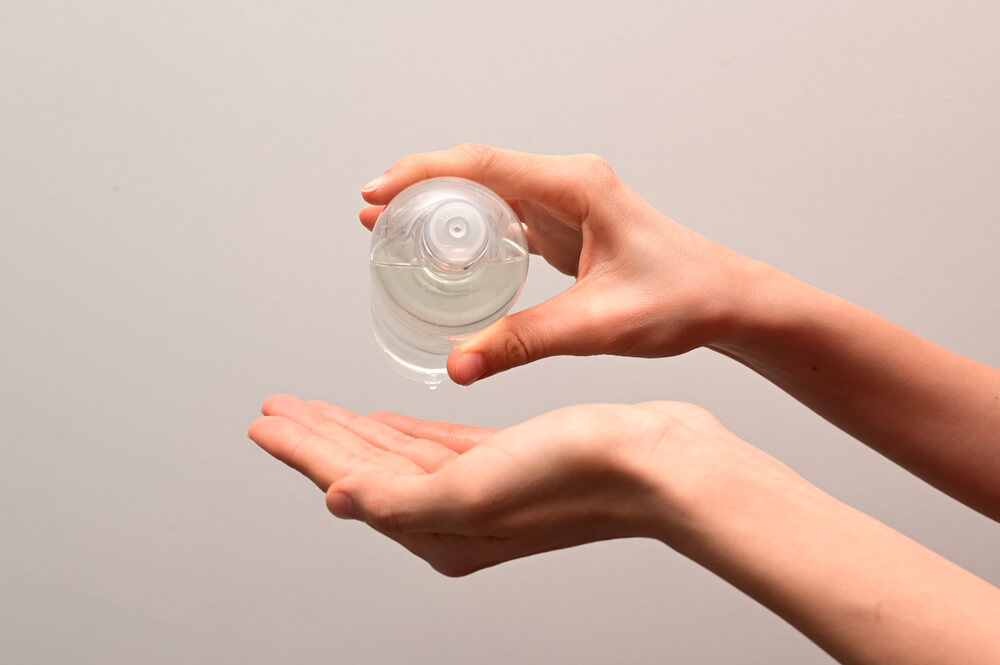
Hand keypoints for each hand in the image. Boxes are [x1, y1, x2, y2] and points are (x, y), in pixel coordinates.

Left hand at [247, 394, 764, 575]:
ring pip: (395, 454)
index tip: (265, 423)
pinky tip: (383, 419)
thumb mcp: (475, 488)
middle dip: (318, 437)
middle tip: (277, 409)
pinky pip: (434, 444)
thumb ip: (399, 499)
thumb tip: (335, 500)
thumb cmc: (576, 474)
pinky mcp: (505, 459)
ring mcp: (480, 487)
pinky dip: (402, 430)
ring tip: (316, 408)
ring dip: (353, 429)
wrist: (655, 459)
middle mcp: (454, 514)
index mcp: (438, 529)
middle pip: (363, 468)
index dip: (302, 451)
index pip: (347, 483)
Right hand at [360, 144, 768, 384]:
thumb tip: (459, 366)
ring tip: (390, 228)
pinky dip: (467, 226)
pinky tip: (443, 250)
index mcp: (577, 186)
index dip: (421, 174)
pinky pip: (505, 214)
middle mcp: (569, 183)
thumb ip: (525, 343)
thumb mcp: (597, 325)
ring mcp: (568, 202)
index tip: (377, 193)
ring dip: (439, 203)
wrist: (725, 300)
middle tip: (370, 215)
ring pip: (488, 189)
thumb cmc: (681, 299)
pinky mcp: (568, 226)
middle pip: (476, 168)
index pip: (482, 164)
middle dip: (417, 186)